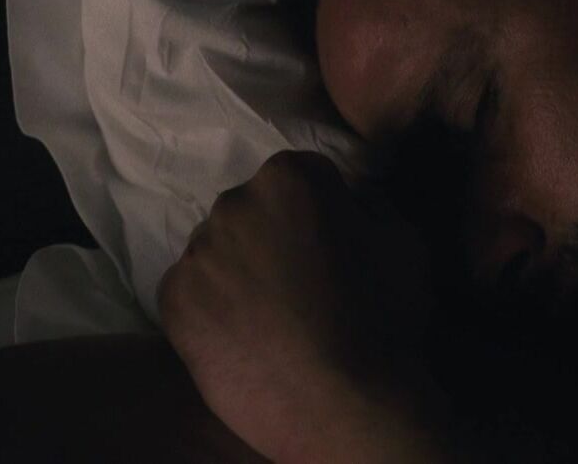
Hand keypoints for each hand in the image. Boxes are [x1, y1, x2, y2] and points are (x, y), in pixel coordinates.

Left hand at [158, 151, 441, 461]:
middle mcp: (231, 204)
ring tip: (275, 317)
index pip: (303, 174)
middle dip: (275, 233)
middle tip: (305, 281)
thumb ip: (371, 205)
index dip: (325, 207)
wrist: (340, 404)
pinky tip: (249, 337)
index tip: (338, 241)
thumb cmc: (383, 318)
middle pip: (253, 209)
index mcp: (288, 179)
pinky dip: (215, 308)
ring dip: (242, 270)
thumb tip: (352, 200)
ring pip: (219, 251)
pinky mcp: (172, 302)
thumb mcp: (404, 242)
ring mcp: (196, 254)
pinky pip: (194, 292)